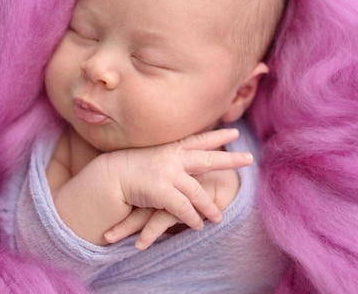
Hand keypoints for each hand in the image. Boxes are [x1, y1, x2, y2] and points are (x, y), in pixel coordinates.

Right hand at [103, 128, 251, 248]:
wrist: (108, 178)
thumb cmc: (127, 169)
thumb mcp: (152, 158)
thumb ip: (170, 160)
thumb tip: (187, 164)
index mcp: (170, 149)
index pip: (198, 140)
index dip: (217, 136)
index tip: (234, 131)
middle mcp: (172, 159)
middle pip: (208, 158)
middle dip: (230, 159)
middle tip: (249, 158)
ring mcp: (168, 174)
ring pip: (198, 192)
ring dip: (209, 207)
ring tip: (218, 217)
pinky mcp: (162, 191)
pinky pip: (184, 209)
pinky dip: (193, 218)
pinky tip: (198, 225)